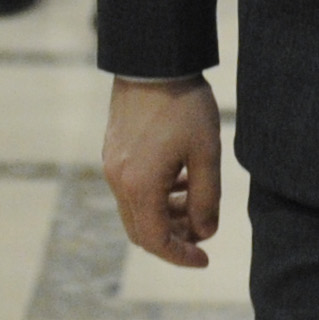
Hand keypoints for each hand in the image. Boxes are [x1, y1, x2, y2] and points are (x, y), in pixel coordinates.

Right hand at [103, 76, 223, 267]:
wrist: (153, 60)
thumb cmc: (183, 105)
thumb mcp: (206, 153)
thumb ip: (207, 199)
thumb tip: (205, 232)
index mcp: (140, 185)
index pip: (156, 240)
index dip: (181, 256)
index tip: (204, 259)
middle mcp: (119, 180)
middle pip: (141, 230)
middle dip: (173, 236)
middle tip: (202, 229)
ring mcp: (112, 164)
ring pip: (136, 208)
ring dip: (166, 213)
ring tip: (195, 196)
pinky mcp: (113, 150)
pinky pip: (132, 187)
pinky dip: (155, 194)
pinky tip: (180, 176)